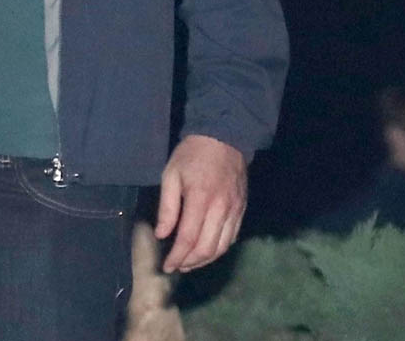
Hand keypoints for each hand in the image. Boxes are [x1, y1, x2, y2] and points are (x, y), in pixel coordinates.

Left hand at [156, 134, 246, 272]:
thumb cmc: (192, 154)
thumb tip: (162, 235)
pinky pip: (232, 238)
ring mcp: (235, 211)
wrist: (224, 137)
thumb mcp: (171, 174)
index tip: (167, 266)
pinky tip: (207, 250)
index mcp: (201, 199)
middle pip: (207, 248)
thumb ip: (167, 207)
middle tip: (177, 266)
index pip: (189, 238)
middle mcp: (221, 209)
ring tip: (189, 263)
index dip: (177, 256)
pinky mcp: (242, 210)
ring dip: (205, 260)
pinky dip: (219, 250)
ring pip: (221, 247)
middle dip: (190, 262)